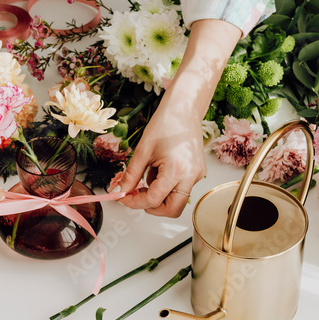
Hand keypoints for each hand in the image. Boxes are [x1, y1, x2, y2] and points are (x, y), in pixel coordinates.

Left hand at [119, 102, 205, 217]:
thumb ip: (131, 175)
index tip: (122, 197)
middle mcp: (191, 176)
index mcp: (177, 171)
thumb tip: (120, 191)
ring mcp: (197, 176)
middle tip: (135, 196)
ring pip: (177, 200)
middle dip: (151, 207)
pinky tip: (160, 168)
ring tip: (149, 174)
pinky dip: (167, 186)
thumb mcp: (142, 151)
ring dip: (159, 195)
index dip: (134, 202)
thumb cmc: (166, 124)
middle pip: (172, 210)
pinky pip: (181, 188)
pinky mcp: (198, 173)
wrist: (184, 110)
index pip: (153, 200)